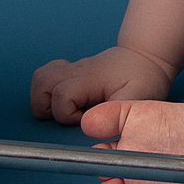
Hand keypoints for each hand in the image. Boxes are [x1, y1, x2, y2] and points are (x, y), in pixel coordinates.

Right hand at [30, 45, 174, 127]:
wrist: (145, 57)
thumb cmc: (143, 77)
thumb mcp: (138, 96)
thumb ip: (116, 111)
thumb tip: (91, 125)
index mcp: (91, 79)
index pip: (61, 95)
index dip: (67, 114)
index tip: (85, 119)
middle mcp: (77, 71)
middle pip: (41, 83)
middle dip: (46, 107)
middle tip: (70, 117)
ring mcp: (72, 69)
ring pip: (39, 78)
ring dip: (43, 98)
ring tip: (64, 109)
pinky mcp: (72, 71)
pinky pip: (46, 75)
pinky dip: (47, 89)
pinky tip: (65, 99)